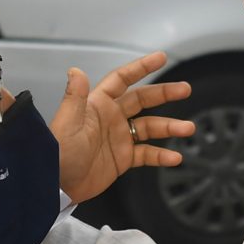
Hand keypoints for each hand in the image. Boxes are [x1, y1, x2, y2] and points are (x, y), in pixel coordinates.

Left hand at [50, 51, 194, 202]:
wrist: (55, 186)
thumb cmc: (57, 153)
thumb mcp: (66, 123)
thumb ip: (75, 97)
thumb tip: (75, 71)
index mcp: (98, 104)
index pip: (123, 79)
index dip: (141, 67)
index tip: (161, 58)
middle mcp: (111, 117)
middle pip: (143, 100)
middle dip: (164, 93)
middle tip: (185, 89)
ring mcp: (119, 138)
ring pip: (150, 127)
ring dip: (170, 127)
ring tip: (188, 128)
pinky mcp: (123, 158)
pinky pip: (147, 154)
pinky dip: (161, 155)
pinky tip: (174, 158)